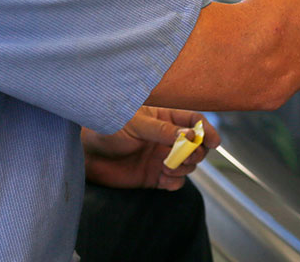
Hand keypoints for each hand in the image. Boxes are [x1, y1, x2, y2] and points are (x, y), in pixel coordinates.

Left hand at [81, 106, 219, 190]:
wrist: (87, 155)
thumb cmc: (107, 129)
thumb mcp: (134, 124)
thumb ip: (161, 130)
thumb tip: (190, 134)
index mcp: (164, 118)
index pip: (194, 121)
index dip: (207, 130)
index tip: (213, 142)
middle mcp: (166, 138)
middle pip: (196, 145)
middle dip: (195, 152)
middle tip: (184, 157)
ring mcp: (161, 157)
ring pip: (188, 164)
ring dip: (184, 167)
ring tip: (166, 166)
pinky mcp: (154, 176)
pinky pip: (176, 181)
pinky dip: (175, 182)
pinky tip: (163, 179)